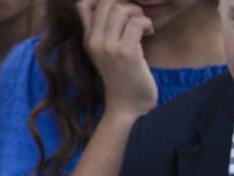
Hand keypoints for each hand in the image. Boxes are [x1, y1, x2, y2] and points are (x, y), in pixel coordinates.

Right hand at [76, 0, 157, 117]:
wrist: (126, 107)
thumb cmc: (122, 78)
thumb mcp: (107, 52)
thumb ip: (106, 31)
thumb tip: (118, 5)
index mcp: (88, 40)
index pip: (83, 4)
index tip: (120, 9)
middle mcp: (93, 42)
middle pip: (106, 1)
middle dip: (126, 4)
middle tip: (136, 17)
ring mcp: (108, 47)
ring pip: (122, 9)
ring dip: (138, 13)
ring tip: (143, 27)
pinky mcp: (125, 53)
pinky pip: (136, 23)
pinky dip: (147, 24)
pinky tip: (149, 34)